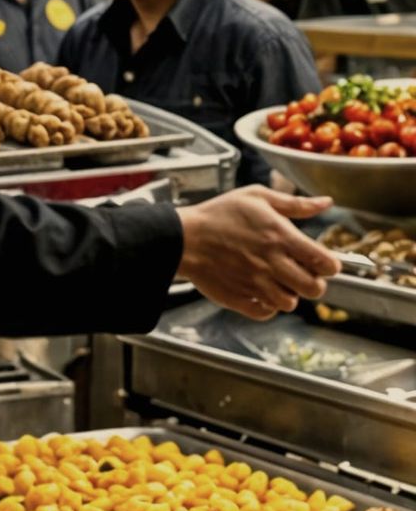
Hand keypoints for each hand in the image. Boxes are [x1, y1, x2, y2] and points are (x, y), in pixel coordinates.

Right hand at [177, 187, 336, 319]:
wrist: (182, 237)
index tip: (322, 262)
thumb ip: (294, 204)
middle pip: (314, 289)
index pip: (326, 263)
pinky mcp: (239, 298)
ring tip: (276, 281)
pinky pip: (266, 313)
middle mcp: (271, 263)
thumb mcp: (256, 197)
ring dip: (288, 294)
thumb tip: (325, 203)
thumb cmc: (218, 214)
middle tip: (301, 274)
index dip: (330, 265)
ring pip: (290, 303)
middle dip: (313, 283)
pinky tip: (260, 291)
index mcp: (280, 237)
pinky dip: (267, 306)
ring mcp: (255, 283)